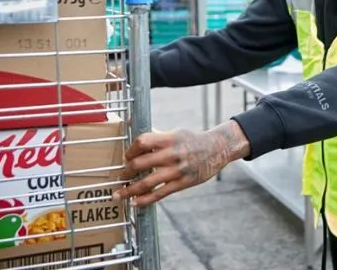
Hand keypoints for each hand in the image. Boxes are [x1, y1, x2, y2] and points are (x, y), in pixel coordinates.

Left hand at [112, 121, 250, 206]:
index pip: (142, 142)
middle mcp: (172, 154)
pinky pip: (159, 194)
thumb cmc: (194, 140)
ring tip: (118, 194)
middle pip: (140, 163)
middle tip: (121, 176)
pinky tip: (135, 203)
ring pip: (146, 183)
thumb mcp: (176, 133)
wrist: (218, 149)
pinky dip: (144, 200)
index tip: (126, 157)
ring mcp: (177, 170)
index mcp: (169, 138)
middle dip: (126, 172)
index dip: (130, 150)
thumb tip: (138, 140)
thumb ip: (158, 137)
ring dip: (129, 190)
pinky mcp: (182, 183)